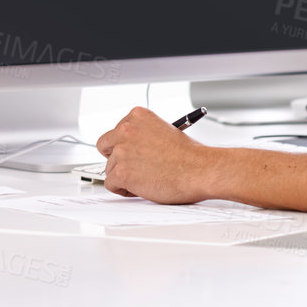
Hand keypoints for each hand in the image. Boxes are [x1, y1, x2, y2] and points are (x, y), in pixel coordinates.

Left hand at [95, 107, 216, 202]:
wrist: (200, 170)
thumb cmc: (190, 155)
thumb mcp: (166, 130)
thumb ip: (144, 135)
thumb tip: (135, 148)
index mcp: (137, 116)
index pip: (117, 130)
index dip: (124, 145)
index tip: (132, 153)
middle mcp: (126, 129)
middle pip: (105, 146)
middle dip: (116, 157)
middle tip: (131, 167)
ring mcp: (122, 151)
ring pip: (109, 168)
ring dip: (124, 176)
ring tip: (145, 180)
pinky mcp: (121, 172)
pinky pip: (110, 184)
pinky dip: (122, 190)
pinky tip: (139, 189)